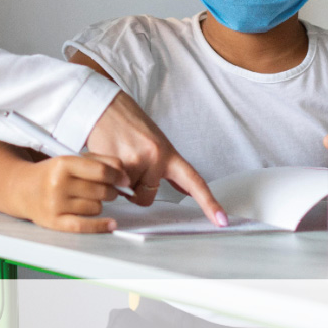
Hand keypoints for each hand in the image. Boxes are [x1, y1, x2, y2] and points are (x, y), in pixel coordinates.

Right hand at [21, 154, 126, 232]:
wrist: (23, 189)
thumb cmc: (52, 173)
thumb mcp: (72, 159)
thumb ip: (99, 161)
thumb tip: (124, 175)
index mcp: (63, 164)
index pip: (100, 171)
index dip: (118, 176)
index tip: (125, 180)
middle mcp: (58, 184)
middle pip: (101, 191)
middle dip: (110, 191)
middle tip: (106, 190)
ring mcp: (55, 204)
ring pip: (96, 208)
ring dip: (98, 204)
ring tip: (87, 199)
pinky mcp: (54, 222)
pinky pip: (84, 226)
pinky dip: (100, 226)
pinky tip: (111, 224)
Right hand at [85, 92, 227, 225]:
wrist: (105, 106)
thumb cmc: (130, 124)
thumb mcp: (157, 144)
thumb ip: (170, 169)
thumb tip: (186, 191)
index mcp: (168, 153)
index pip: (194, 181)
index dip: (209, 203)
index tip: (222, 220)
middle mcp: (155, 157)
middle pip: (147, 197)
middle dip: (136, 189)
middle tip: (130, 165)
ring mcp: (135, 161)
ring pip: (127, 193)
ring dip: (121, 183)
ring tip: (118, 159)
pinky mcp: (114, 164)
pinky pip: (112, 186)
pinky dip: (108, 179)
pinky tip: (108, 160)